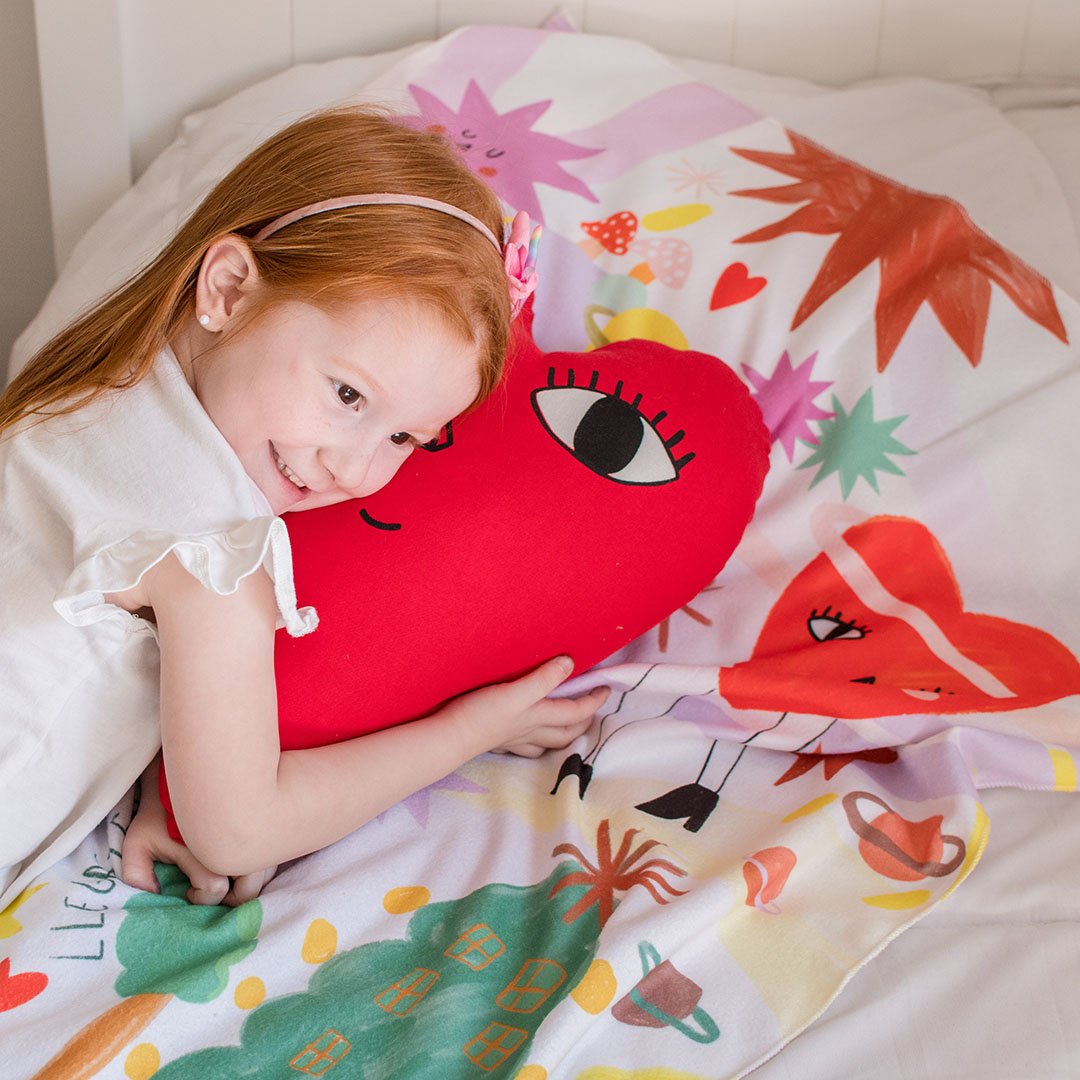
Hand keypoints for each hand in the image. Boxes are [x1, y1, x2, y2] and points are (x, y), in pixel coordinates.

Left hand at [121, 754, 276, 906]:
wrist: (191, 770)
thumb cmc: (163, 807)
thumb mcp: (138, 837)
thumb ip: (135, 872)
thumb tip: (151, 894)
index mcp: (207, 848)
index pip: (215, 890)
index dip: (199, 896)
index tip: (188, 887)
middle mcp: (240, 843)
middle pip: (250, 889)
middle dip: (231, 894)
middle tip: (214, 884)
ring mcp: (260, 834)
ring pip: (265, 873)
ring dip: (247, 879)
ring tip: (226, 871)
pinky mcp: (272, 826)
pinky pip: (273, 857)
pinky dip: (259, 863)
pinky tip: (241, 856)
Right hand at [440, 656, 609, 758]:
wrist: (449, 737)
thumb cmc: (481, 713)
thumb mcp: (516, 692)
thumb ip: (542, 679)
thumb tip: (570, 664)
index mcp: (538, 717)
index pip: (575, 712)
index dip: (594, 701)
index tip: (606, 689)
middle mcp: (530, 731)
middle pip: (566, 733)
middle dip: (583, 723)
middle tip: (591, 708)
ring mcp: (513, 740)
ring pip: (546, 743)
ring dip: (561, 736)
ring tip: (566, 725)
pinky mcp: (497, 742)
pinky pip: (523, 747)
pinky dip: (533, 742)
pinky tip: (527, 736)